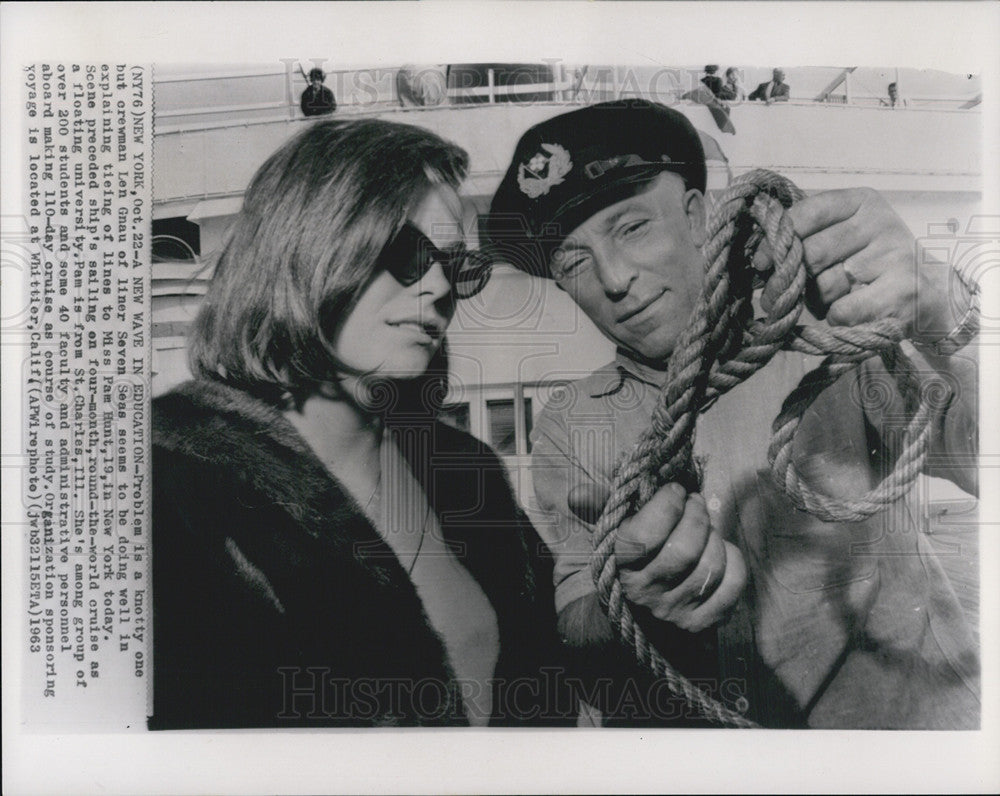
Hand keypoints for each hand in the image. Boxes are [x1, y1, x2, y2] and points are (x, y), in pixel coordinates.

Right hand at [568, 481, 746, 632]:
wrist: (638, 621)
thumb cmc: (629, 562)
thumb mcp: (611, 533)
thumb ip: (597, 508)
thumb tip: (576, 494)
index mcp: (620, 567)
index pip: (645, 536)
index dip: (666, 506)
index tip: (674, 491)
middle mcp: (646, 594)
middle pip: (685, 550)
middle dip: (696, 516)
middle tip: (695, 503)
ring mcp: (676, 613)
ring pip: (711, 566)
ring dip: (715, 537)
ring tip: (705, 528)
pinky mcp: (704, 624)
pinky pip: (732, 585)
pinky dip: (733, 560)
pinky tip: (721, 551)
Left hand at [756, 187, 966, 343]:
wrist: (930, 292)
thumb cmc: (873, 263)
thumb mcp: (845, 236)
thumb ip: (808, 236)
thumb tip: (758, 256)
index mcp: (862, 202)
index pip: (807, 213)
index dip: (777, 239)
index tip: (758, 262)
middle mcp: (879, 223)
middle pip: (811, 253)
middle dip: (794, 279)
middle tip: (789, 293)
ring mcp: (892, 255)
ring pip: (824, 285)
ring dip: (818, 301)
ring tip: (835, 298)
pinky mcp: (900, 291)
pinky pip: (841, 310)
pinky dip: (836, 317)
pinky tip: (850, 312)